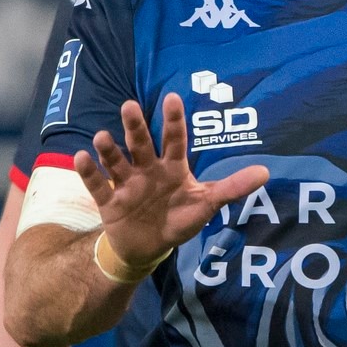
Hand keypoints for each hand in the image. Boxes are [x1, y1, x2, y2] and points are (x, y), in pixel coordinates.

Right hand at [75, 96, 268, 268]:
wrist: (148, 248)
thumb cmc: (178, 219)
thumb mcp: (206, 204)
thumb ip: (232, 187)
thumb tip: (266, 172)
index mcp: (172, 167)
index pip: (174, 140)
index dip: (173, 121)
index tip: (172, 98)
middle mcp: (147, 169)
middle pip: (141, 144)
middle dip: (135, 126)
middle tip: (129, 106)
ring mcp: (126, 183)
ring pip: (116, 161)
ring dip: (108, 149)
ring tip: (102, 137)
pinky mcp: (109, 201)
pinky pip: (97, 185)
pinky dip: (88, 172)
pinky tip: (81, 157)